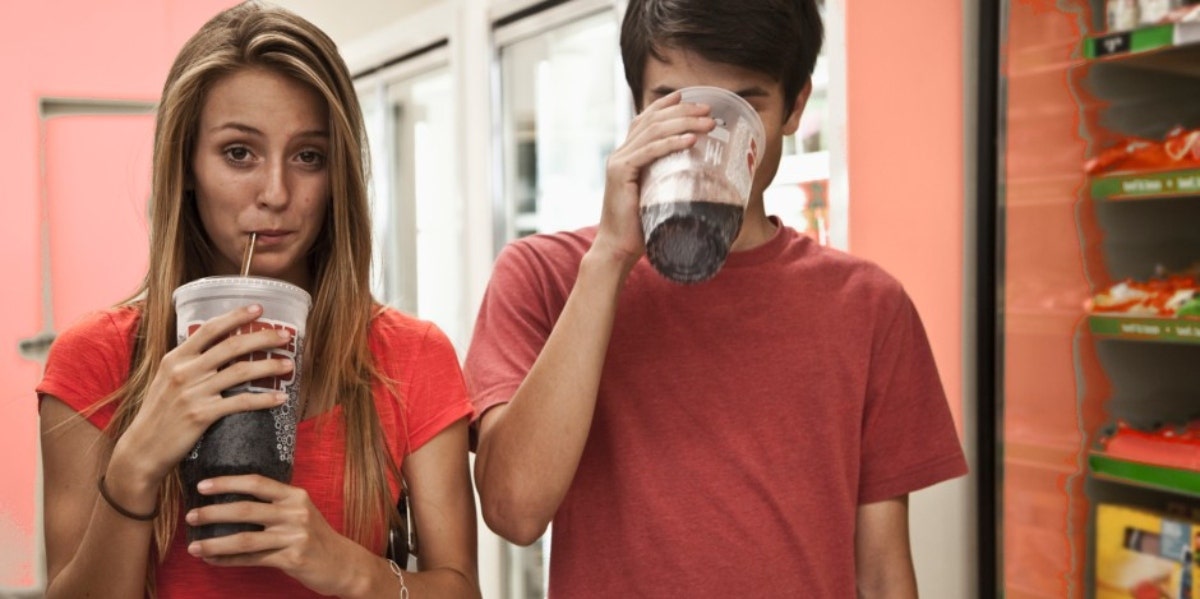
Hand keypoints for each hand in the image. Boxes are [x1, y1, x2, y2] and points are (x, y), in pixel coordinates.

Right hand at [113, 304, 295, 483]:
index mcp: (176, 359)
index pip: (209, 329)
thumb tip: (218, 349)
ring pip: (241, 372)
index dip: (236, 316)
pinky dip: (264, 400)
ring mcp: (193, 392)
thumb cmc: (159, 415)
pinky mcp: (201, 415)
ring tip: (289, 364)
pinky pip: (241, 402)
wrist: (142, 450)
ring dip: (270, 366)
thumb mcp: (167, 380)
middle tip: (285, 335)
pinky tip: (280, 398)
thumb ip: (189, 364)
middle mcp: (184, 371)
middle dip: (262, 337)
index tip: (259, 308)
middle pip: (231, 346)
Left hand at [185, 475, 359, 596]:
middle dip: (214, 513)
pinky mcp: (292, 559)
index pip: (257, 483)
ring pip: (245, 538)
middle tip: (191, 516)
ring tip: (193, 546)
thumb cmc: (315, 537)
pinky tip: (212, 560)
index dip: (227, 482)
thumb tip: (232, 502)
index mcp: (296, 496)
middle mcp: (296, 513)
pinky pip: (253, 560)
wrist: (343, 564)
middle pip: (246, 509)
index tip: (202, 486)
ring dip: (215, 543)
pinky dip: (229, 560)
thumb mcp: (301, 513)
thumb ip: (275, 505)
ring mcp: (294, 536)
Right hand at [593, 91, 714, 269]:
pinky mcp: (620, 173)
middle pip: (652, 120)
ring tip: (708, 122)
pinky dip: (671, 143)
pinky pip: (649, 151)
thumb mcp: (658, 196)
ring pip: (653, 131)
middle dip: (682, 110)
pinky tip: (690, 139)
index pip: (645, 120)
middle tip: (708, 109)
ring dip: (684, 123)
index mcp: (626, 156)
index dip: (666, 105)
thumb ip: (668, 180)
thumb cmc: (641, 227)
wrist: (618, 248)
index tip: (688, 96)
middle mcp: (620, 154)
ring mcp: (618, 162)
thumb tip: (699, 175)